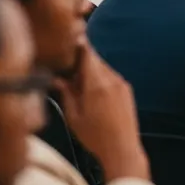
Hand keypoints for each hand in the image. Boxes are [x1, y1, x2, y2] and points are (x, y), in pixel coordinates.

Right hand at [54, 44, 149, 181]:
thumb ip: (66, 94)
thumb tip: (57, 79)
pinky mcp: (127, 90)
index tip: (71, 36)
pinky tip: (93, 93)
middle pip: (95, 60)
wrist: (122, 148)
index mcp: (97, 84)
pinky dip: (101, 78)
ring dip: (92, 70)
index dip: (80, 44)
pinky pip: (112, 76)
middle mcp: (112, 79)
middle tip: (68, 68)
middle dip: (82, 60)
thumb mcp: (74, 117)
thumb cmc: (95, 136)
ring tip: (79, 85)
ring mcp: (122, 83)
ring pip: (104, 68)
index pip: (88, 54)